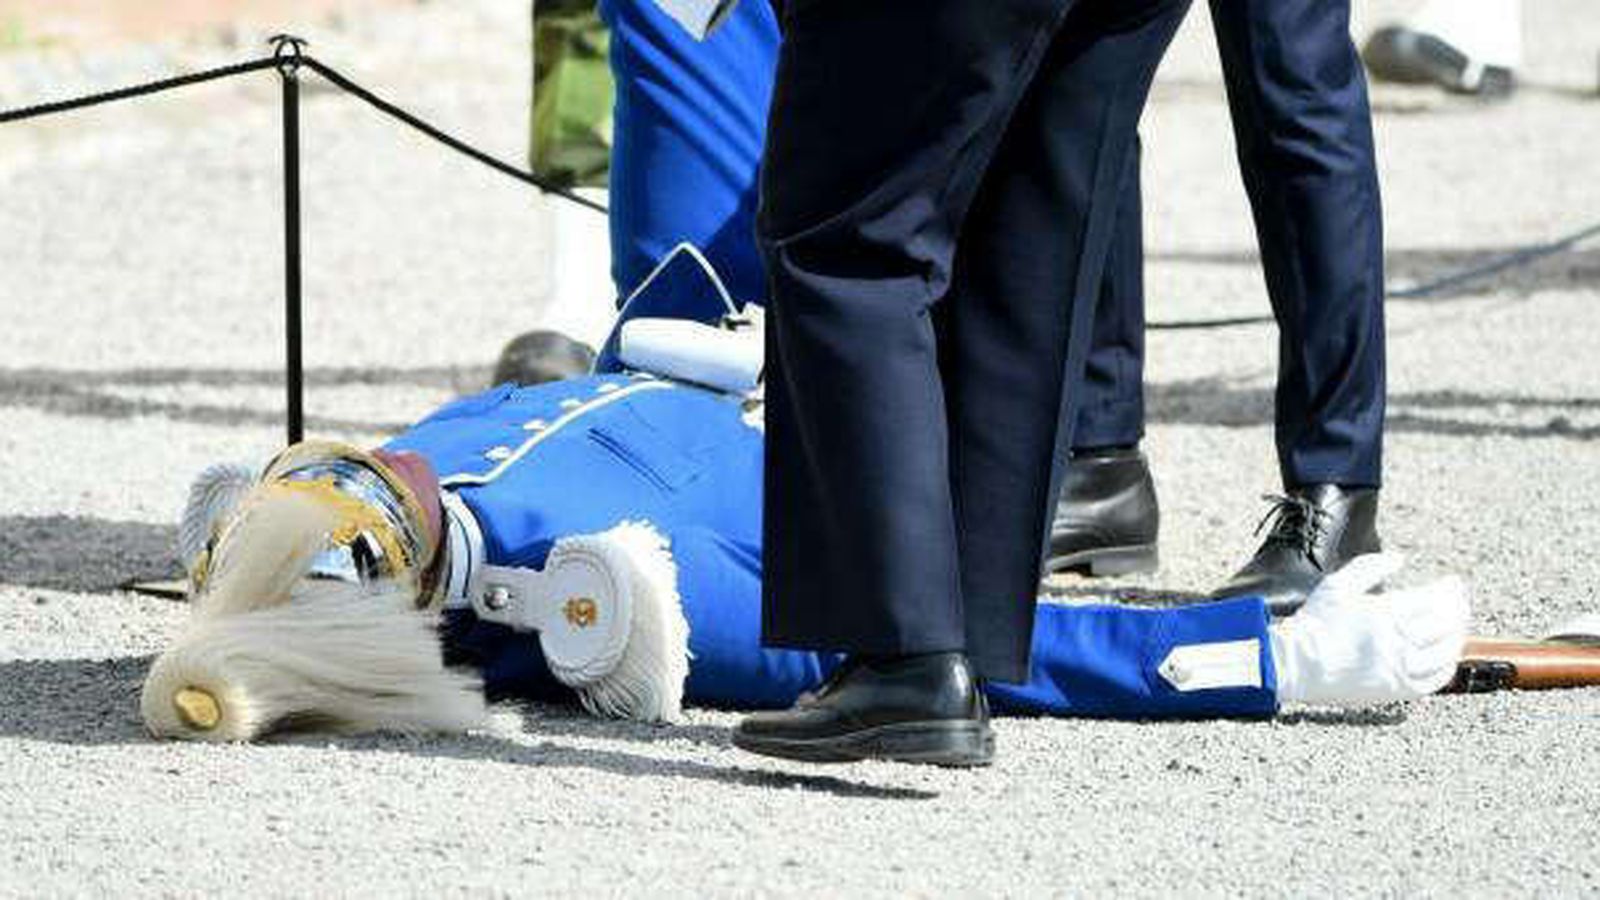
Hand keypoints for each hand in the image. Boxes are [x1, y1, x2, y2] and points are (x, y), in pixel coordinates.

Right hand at [1270, 553, 1470, 706]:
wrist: (1295, 664)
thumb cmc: (1315, 623)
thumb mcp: (1337, 584)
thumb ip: (1370, 567)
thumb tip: (1399, 558)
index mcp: (1385, 613)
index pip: (1433, 599)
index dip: (1449, 589)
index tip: (1453, 583)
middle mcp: (1397, 642)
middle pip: (1445, 623)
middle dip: (1458, 608)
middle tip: (1459, 600)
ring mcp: (1399, 668)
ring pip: (1445, 651)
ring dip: (1457, 635)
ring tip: (1456, 625)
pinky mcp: (1396, 690)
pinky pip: (1434, 680)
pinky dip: (1447, 666)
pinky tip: (1447, 656)